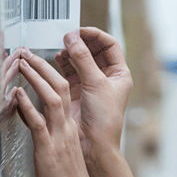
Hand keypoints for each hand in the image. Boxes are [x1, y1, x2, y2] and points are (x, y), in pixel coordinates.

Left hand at [13, 58, 97, 176]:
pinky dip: (28, 106)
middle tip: (26, 51)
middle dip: (41, 66)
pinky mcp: (48, 150)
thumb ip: (47, 136)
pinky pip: (38, 123)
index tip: (34, 61)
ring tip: (22, 62)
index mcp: (69, 128)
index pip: (61, 92)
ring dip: (35, 78)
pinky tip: (18, 94)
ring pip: (51, 99)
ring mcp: (58, 138)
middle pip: (58, 87)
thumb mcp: (58, 155)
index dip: (48, 73)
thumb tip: (32, 123)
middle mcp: (66, 128)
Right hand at [53, 28, 131, 160]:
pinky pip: (69, 72)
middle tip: (67, 37)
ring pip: (80, 60)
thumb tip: (72, 38)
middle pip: (93, 51)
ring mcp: (91, 84)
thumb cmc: (104, 119)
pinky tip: (57, 60)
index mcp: (119, 73)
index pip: (109, 45)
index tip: (80, 30)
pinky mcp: (77, 92)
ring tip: (61, 48)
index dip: (96, 35)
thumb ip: (82, 59)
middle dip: (81, 42)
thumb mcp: (95, 83)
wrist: (94, 146)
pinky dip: (63, 64)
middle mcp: (106, 77)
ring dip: (70, 53)